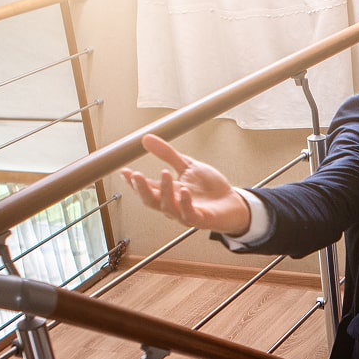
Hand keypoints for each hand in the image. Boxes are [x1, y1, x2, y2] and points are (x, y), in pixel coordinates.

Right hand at [120, 134, 250, 234]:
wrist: (234, 202)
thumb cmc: (210, 188)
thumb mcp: (188, 166)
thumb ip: (168, 154)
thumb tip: (146, 138)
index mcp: (168, 192)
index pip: (146, 188)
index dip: (134, 181)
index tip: (124, 171)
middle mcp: (173, 205)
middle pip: (151, 201)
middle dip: (141, 189)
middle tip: (135, 175)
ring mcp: (186, 214)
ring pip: (168, 207)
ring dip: (165, 191)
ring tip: (164, 173)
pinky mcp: (201, 219)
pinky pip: (189, 214)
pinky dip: (185, 203)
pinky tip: (184, 191)